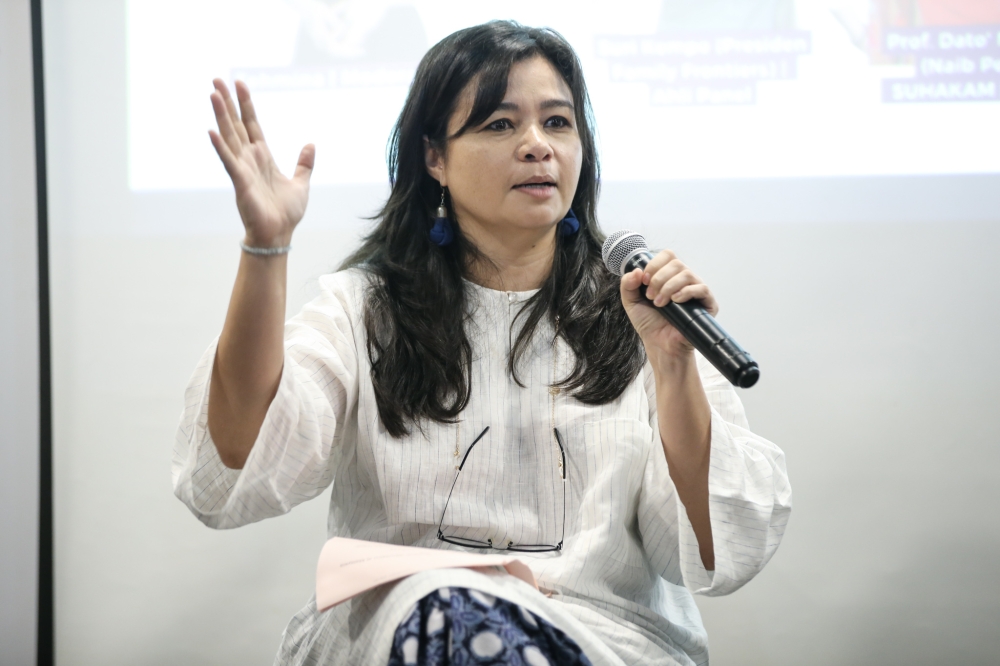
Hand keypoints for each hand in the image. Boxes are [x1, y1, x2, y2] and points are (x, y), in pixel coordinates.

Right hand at [208, 79, 314, 246]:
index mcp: (263, 157)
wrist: (279, 234)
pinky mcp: (240, 182)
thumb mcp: (301, 183)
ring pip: (230, 137)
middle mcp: (249, 159)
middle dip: (227, 102)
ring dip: (221, 116)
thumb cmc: (286, 213)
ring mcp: (243, 169)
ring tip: (213, 94)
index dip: (246, 104)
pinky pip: (229, 161)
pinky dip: (221, 147)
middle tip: (216, 79)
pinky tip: (212, 131)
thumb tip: (310, 144)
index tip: (239, 83)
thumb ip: (304, 164)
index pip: (252, 124)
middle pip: (236, 124)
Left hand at [619, 249, 718, 358]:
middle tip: (651, 297)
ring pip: (687, 274)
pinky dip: (686, 292)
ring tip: (659, 303)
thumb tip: (636, 270)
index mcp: (669, 275)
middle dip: (658, 279)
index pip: (667, 256)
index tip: (644, 281)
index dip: (654, 265)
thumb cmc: (649, 323)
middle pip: (676, 263)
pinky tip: (675, 301)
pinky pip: (702, 288)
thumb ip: (627, 284)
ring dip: (668, 287)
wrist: (659, 345)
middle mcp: (684, 280)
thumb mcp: (631, 301)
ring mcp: (697, 290)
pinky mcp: (707, 303)